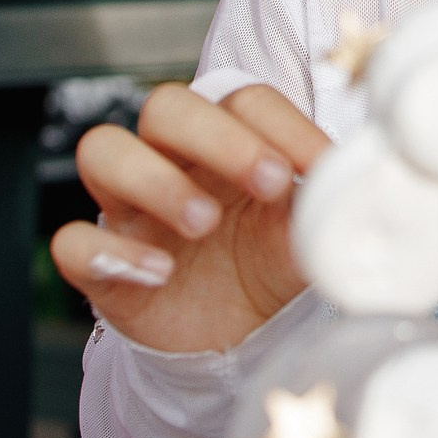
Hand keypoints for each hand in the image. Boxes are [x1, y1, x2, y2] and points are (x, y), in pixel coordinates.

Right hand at [51, 83, 329, 354]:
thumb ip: (327, 202)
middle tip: (269, 184)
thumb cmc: (267, 263)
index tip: (318, 169)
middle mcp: (171, 160)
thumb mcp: (306, 232)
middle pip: (166, 106)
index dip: (280, 125)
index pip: (242, 98)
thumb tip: (364, 178)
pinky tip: (158, 272)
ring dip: (154, 179)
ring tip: (205, 222)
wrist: (235, 340)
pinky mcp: (101, 265)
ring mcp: (129, 209)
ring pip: (102, 150)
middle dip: (217, 137)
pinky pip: (72, 240)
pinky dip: (109, 251)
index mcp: (227, 141)